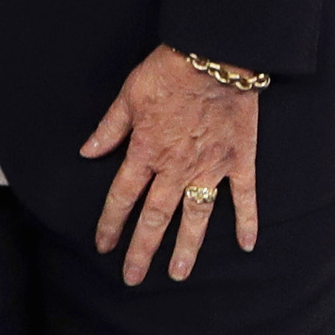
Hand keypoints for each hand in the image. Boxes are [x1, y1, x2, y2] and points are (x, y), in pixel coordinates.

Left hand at [81, 44, 261, 285]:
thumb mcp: (127, 96)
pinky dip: (246, 222)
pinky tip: (247, 245)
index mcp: (145, 152)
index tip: (102, 246)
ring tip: (178, 274)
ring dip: (186, 248)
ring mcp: (210, 168)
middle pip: (155, 217)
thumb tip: (87, 152)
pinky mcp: (239, 161)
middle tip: (133, 277)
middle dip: (142, 249)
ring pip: (195, 217)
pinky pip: (244, 198)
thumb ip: (109, 129)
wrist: (216, 57)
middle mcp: (176, 167)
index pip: (122, 197)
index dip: (110, 223)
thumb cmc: (168, 72)